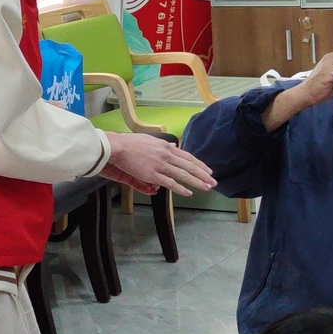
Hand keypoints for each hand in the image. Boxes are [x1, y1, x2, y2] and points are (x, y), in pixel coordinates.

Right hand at [101, 131, 215, 195]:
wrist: (119, 147)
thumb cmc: (131, 143)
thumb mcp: (150, 140)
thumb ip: (162, 145)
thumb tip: (172, 146)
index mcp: (166, 147)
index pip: (187, 156)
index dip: (199, 164)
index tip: (208, 170)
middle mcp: (167, 155)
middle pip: (189, 166)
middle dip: (203, 174)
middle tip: (213, 181)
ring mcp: (161, 165)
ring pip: (183, 174)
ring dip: (197, 182)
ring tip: (207, 187)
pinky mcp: (153, 175)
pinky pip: (170, 183)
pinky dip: (181, 188)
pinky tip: (188, 193)